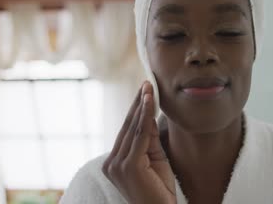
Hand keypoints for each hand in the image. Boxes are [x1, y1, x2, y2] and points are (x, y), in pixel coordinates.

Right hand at [102, 81, 175, 203]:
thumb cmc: (160, 190)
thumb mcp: (155, 158)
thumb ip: (150, 138)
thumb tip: (149, 114)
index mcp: (115, 161)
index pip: (127, 130)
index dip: (136, 109)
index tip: (144, 91)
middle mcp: (112, 163)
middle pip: (128, 126)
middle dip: (138, 103)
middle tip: (147, 82)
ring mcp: (117, 165)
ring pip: (133, 128)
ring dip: (142, 105)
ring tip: (149, 87)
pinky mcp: (128, 167)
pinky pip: (140, 135)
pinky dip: (145, 116)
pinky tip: (149, 101)